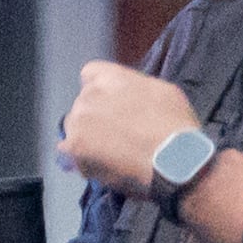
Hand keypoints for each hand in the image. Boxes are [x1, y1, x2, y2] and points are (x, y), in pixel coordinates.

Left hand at [55, 61, 202, 197]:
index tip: (109, 105)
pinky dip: (78, 161)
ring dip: (86, 139)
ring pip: (73, 129)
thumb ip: (137, 90)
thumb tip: (130, 100)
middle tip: (116, 136)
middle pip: (82, 104)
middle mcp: (89, 95)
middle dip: (95, 118)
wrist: (173, 159)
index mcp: (110, 77)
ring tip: (109, 156)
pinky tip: (95, 168)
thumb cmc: (175, 126)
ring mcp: (78, 122)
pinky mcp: (74, 148)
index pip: (90, 74)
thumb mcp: (162, 92)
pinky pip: (66, 155)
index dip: (99, 91)